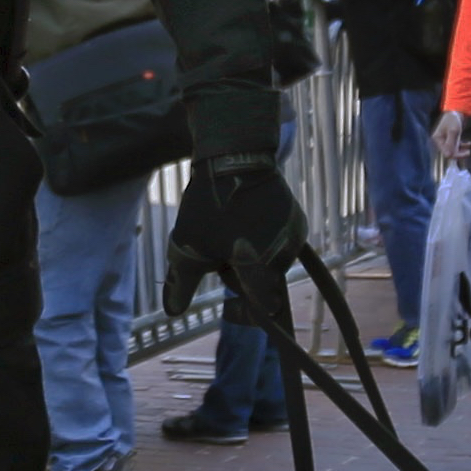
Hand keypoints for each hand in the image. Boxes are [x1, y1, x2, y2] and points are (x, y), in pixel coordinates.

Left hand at [164, 149, 307, 321]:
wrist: (236, 156)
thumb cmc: (210, 206)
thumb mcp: (187, 247)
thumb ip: (181, 284)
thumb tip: (173, 312)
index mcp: (262, 268)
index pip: (263, 309)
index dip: (244, 314)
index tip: (227, 308)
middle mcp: (286, 255)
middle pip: (266, 285)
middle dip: (243, 280)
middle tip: (219, 261)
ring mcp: (295, 236)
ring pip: (273, 263)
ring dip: (254, 262)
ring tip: (230, 239)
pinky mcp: (297, 219)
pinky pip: (280, 243)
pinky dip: (263, 244)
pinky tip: (243, 228)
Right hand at [432, 110, 465, 165]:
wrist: (458, 110)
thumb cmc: (453, 119)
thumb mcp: (453, 131)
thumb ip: (450, 144)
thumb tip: (448, 156)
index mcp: (438, 139)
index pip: (445, 152)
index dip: (455, 155)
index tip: (465, 153)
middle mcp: (441, 141)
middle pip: (449, 152)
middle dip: (459, 153)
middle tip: (468, 152)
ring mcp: (446, 139)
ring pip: (453, 149)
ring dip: (461, 150)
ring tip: (469, 149)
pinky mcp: (452, 138)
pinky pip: (456, 145)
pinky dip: (462, 145)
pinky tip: (469, 143)